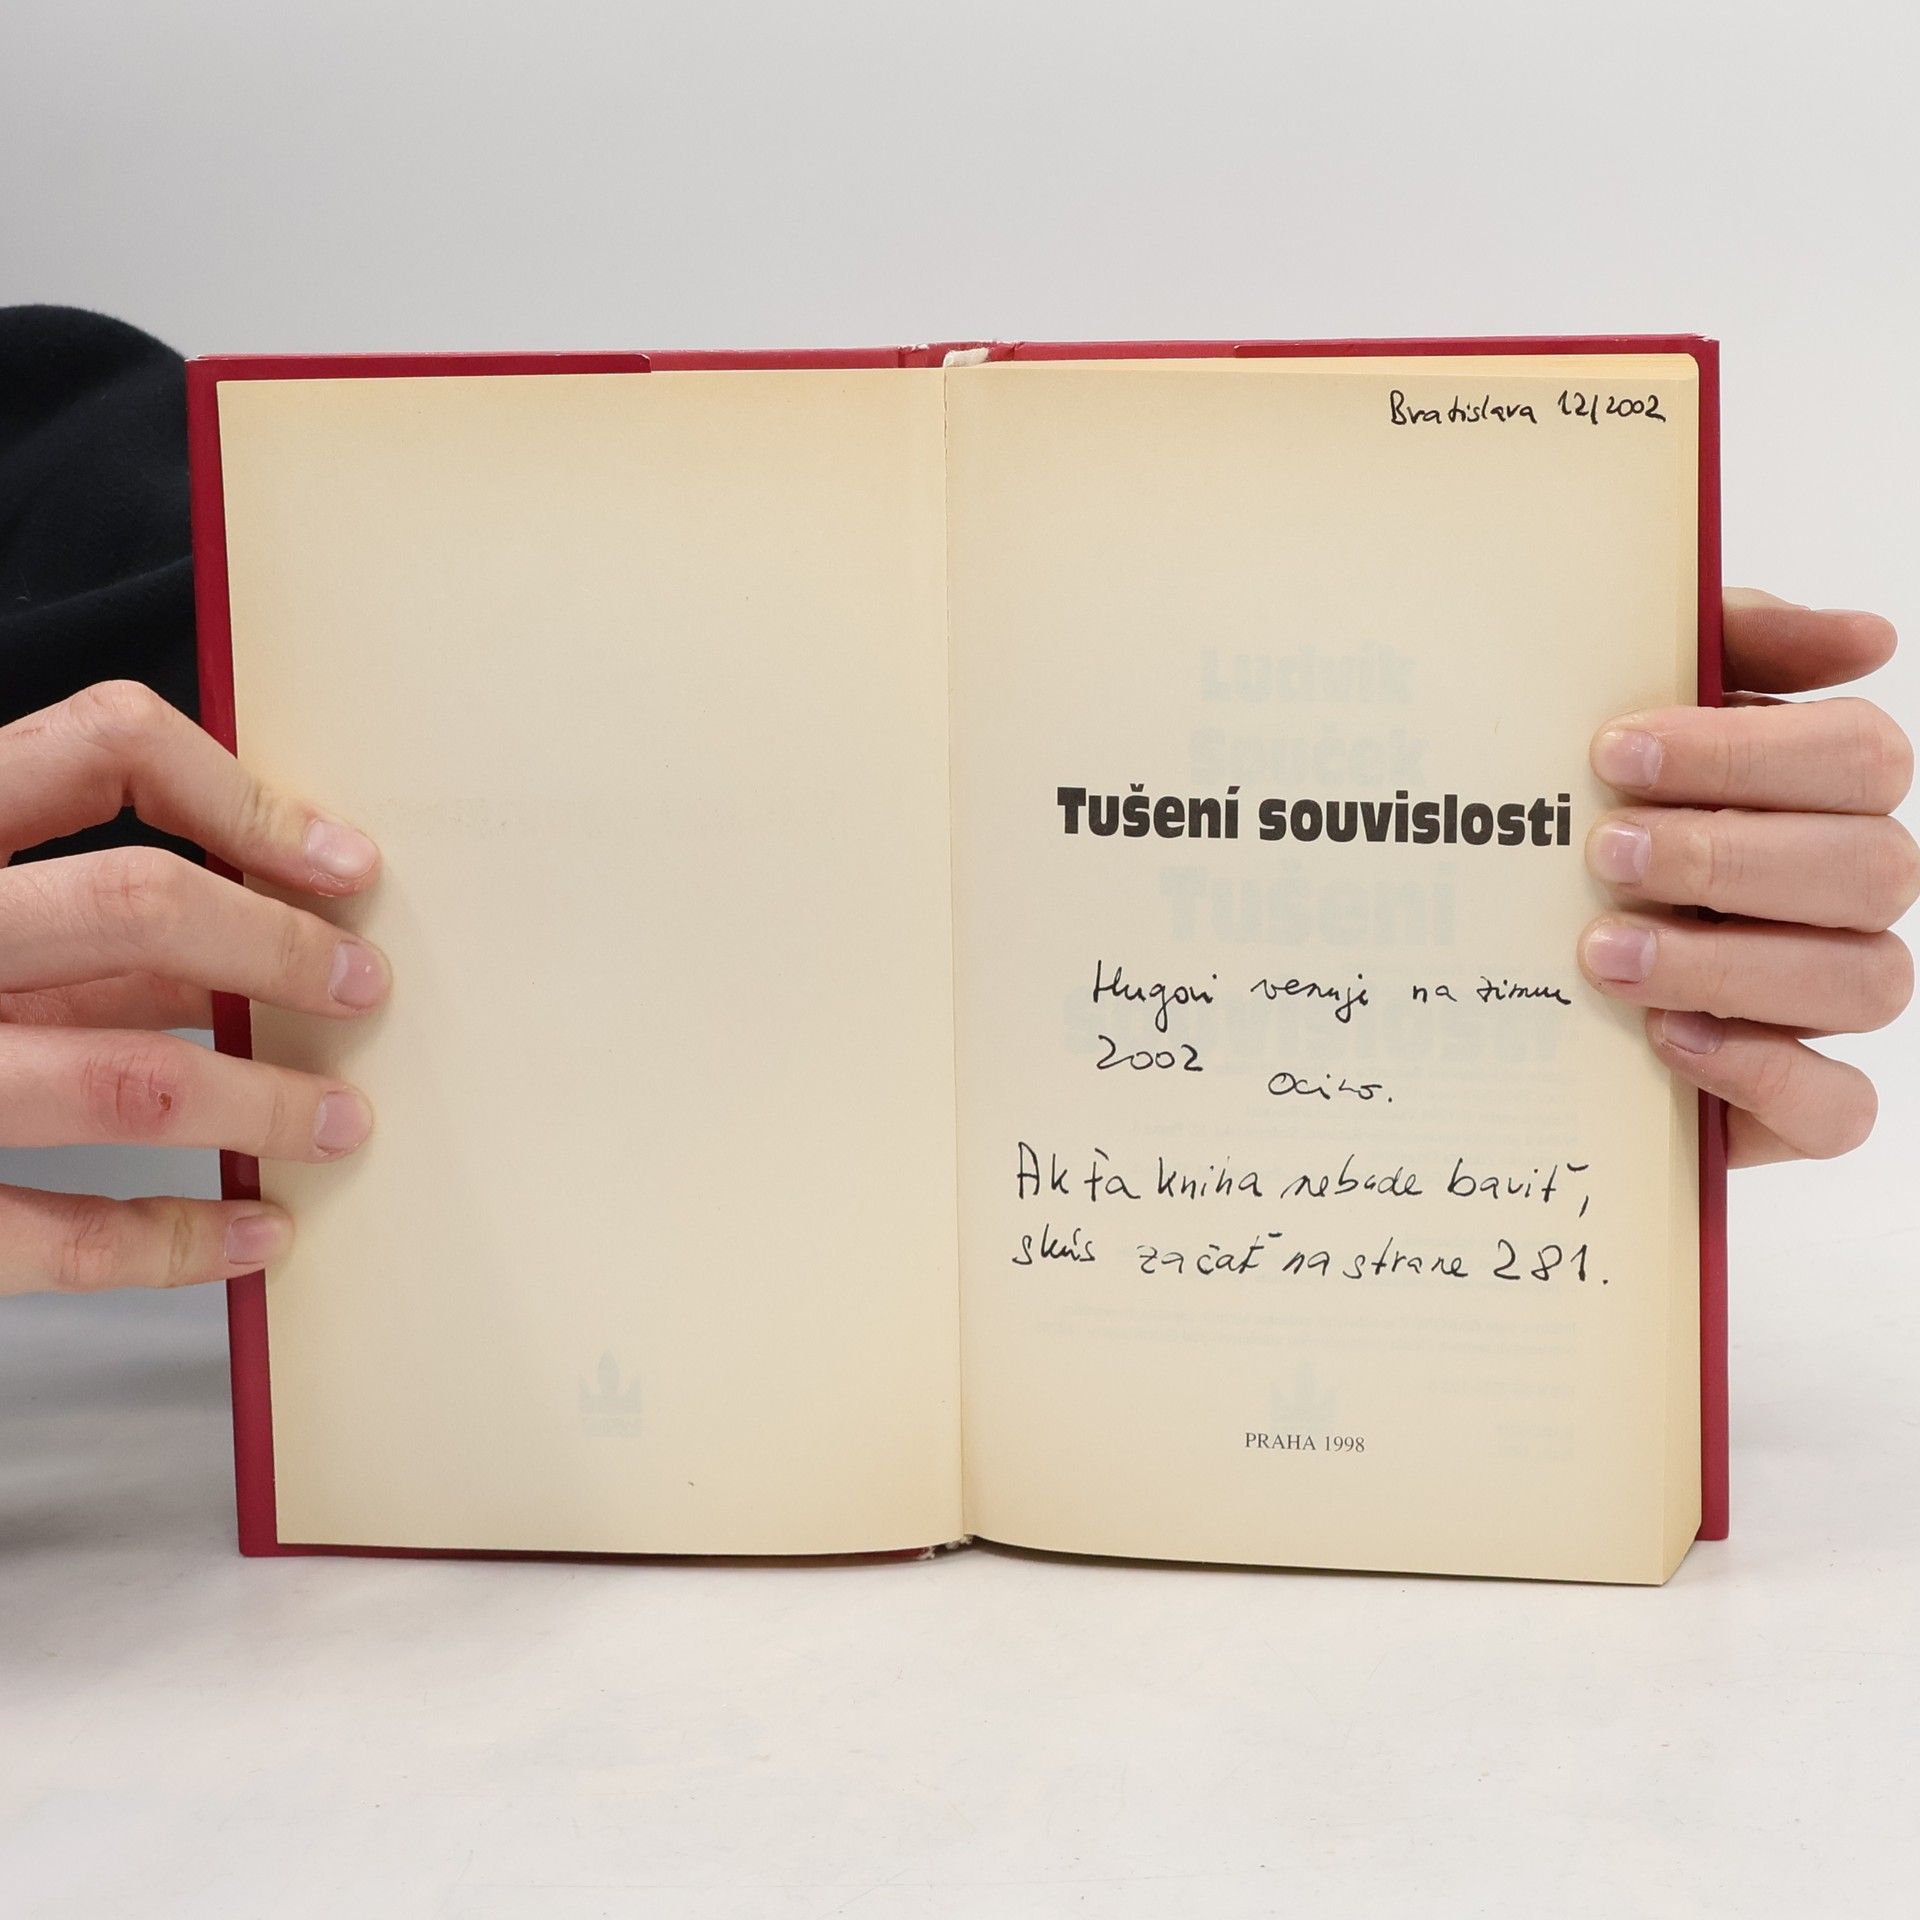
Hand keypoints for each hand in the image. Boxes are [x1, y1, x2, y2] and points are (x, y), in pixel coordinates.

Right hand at [0, 682, 387, 1292]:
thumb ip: (62, 902)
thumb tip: (256, 919)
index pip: (99, 748)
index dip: (243, 795)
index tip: (346, 863)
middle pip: (136, 903)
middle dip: (279, 946)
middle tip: (361, 987)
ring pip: (126, 1078)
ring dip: (262, 1103)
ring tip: (340, 1123)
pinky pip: (54, 1237)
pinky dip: (176, 1241)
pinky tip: (256, 1235)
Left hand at [1580, 589, 1913, 1165]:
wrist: (1486, 941)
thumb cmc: (1584, 805)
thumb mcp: (1633, 704)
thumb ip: (1735, 641)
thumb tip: (1871, 637)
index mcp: (1823, 793)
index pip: (1859, 757)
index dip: (1744, 754)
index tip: (1614, 752)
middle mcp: (1845, 895)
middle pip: (1874, 869)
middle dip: (1728, 856)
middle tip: (1604, 852)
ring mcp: (1826, 1000)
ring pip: (1868, 983)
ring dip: (1730, 964)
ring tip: (1604, 951)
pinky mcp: (1789, 1100)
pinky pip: (1839, 1109)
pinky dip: (1762, 1075)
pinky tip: (1666, 1037)